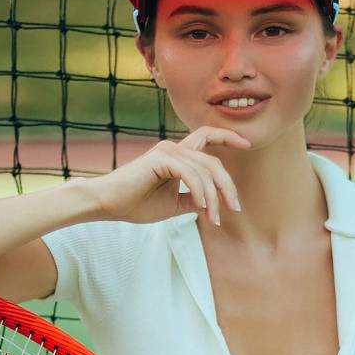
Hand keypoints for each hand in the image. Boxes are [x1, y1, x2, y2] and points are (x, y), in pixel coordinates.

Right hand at [82, 127, 250, 226]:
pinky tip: (202, 207)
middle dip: (228, 186)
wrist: (107, 204)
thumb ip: (192, 201)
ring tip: (214, 218)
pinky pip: (190, 174)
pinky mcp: (160, 159)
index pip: (206, 138)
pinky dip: (200, 191)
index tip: (247, 144)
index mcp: (177, 156)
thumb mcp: (172, 205)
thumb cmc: (135, 204)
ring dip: (214, 197)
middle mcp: (174, 148)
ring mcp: (167, 151)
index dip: (227, 137)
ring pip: (204, 170)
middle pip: (213, 161)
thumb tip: (212, 205)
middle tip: (234, 209)